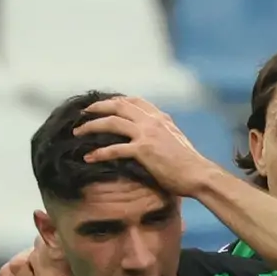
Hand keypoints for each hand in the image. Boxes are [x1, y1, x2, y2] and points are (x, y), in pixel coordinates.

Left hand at [73, 96, 215, 199]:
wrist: (198, 174)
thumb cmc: (188, 163)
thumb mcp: (175, 139)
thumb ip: (161, 133)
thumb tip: (151, 136)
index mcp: (160, 117)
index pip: (134, 101)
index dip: (116, 100)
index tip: (104, 105)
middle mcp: (152, 121)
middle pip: (119, 106)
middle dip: (98, 107)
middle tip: (84, 113)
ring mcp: (147, 134)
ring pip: (112, 122)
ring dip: (92, 126)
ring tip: (78, 132)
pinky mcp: (143, 150)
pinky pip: (115, 149)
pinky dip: (99, 153)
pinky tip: (88, 157)